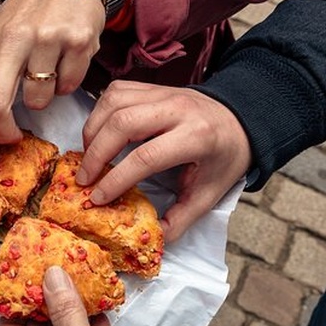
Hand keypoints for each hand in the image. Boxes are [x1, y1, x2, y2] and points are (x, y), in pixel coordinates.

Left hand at [0, 0, 104, 172]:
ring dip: (43, 98)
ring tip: (46, 71)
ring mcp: (45, 39)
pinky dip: (67, 82)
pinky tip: (65, 59)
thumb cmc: (29, 14)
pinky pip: (69, 86)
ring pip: (38, 100)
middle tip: (13, 140)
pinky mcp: (77, 41)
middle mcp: (11, 39)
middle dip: (2, 134)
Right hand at [75, 80, 252, 242]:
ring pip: (113, 103)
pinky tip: (98, 135)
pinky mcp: (151, 87)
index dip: (117, 179)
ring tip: (88, 158)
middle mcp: (177, 109)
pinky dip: (99, 114)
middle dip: (96, 154)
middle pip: (122, 123)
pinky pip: (115, 92)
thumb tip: (152, 238)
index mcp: (196, 137)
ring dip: (92, 132)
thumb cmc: (223, 157)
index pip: (146, 157)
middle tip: (84, 179)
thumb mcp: (209, 194)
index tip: (99, 198)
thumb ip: (180, 218)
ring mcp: (162, 93)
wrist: (240, 118)